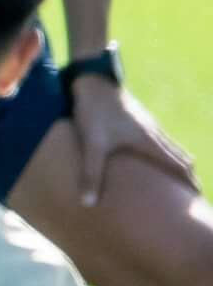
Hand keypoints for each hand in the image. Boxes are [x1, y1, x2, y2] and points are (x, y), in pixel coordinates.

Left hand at [62, 78, 193, 208]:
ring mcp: (148, 125)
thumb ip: (91, 174)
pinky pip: (160, 141)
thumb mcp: (92, 146)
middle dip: (188, 176)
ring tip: (179, 180)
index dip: (188, 182)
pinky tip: (156, 158)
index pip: (177, 165)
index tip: (198, 196)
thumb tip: (88, 203)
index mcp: (149, 142)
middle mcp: (155, 134)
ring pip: (171, 148)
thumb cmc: (94, 113)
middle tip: (193, 194)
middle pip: (180, 157)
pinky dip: (167, 154)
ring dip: (178, 164)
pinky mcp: (139, 120)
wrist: (94, 82)